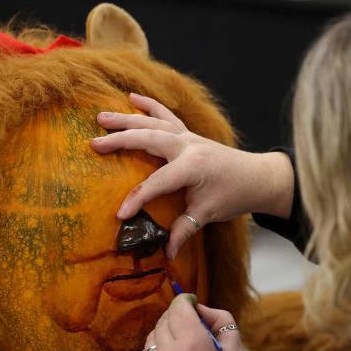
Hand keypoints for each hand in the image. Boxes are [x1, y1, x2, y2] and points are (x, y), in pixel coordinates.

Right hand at [91, 93, 293, 258]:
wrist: (257, 176)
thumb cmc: (234, 194)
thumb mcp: (208, 214)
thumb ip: (184, 230)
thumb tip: (167, 253)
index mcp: (192, 167)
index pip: (156, 182)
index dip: (137, 199)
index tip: (120, 214)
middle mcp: (188, 146)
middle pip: (148, 139)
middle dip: (120, 141)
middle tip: (94, 143)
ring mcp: (188, 136)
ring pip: (153, 122)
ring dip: (126, 120)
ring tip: (101, 117)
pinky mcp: (188, 134)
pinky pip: (165, 115)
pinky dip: (149, 105)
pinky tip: (132, 97)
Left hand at [141, 294, 251, 350]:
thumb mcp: (236, 348)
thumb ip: (219, 320)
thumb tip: (200, 310)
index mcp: (192, 342)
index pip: (179, 308)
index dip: (185, 300)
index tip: (192, 301)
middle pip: (166, 320)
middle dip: (177, 315)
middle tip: (192, 320)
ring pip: (154, 336)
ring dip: (166, 330)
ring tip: (182, 338)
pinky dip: (158, 348)